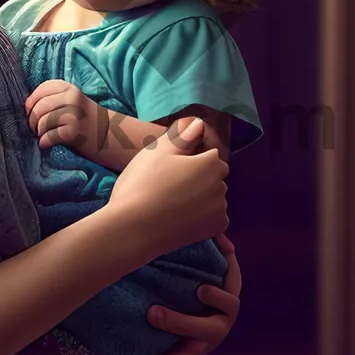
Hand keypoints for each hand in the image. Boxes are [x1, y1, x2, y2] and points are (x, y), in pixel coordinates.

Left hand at [24, 80, 106, 151]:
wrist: (108, 136)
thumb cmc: (85, 119)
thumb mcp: (73, 101)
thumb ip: (54, 98)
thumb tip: (26, 106)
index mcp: (70, 89)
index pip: (42, 89)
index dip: (31, 101)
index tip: (30, 111)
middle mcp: (73, 99)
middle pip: (40, 106)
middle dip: (31, 120)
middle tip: (34, 128)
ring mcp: (74, 115)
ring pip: (42, 121)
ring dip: (38, 132)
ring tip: (42, 135)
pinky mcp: (74, 132)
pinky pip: (49, 136)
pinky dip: (44, 142)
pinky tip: (45, 144)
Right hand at [105, 119, 228, 262]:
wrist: (133, 228)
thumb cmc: (144, 183)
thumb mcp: (158, 151)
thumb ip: (183, 135)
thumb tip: (200, 124)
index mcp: (211, 163)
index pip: (210, 154)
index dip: (191, 158)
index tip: (171, 167)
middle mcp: (222, 186)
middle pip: (213, 176)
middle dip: (198, 177)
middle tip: (168, 183)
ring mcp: (219, 210)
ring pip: (213, 196)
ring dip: (200, 196)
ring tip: (171, 201)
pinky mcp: (214, 230)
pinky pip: (213, 216)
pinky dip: (202, 216)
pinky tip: (180, 215)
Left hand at [110, 233, 242, 354]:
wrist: (196, 312)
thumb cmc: (196, 275)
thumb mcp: (200, 259)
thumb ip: (201, 242)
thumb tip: (202, 216)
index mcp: (221, 307)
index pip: (230, 303)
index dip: (218, 297)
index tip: (200, 287)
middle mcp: (213, 333)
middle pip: (203, 334)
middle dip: (179, 323)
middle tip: (152, 312)